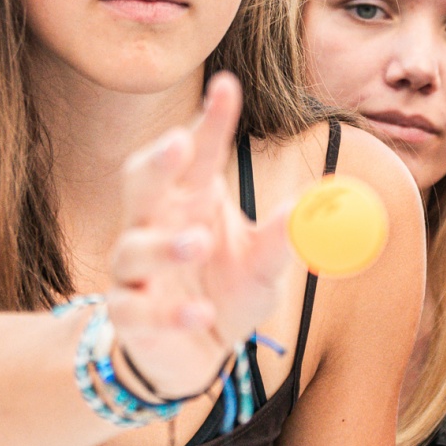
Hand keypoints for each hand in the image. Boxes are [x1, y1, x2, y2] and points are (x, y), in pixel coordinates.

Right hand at [105, 74, 293, 398]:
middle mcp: (154, 226)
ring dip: (167, 245)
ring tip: (200, 242)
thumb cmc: (225, 294)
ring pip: (135, 247)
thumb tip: (315, 202)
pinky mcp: (130, 315)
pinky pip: (138, 310)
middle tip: (180, 145)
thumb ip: (284, 234)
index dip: (209, 121)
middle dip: (158, 163)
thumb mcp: (264, 264)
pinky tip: (201, 313)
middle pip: (141, 183)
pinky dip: (170, 313)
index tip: (227, 86)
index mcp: (189, 200)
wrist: (197, 358)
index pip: (196, 153)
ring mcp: (136, 271)